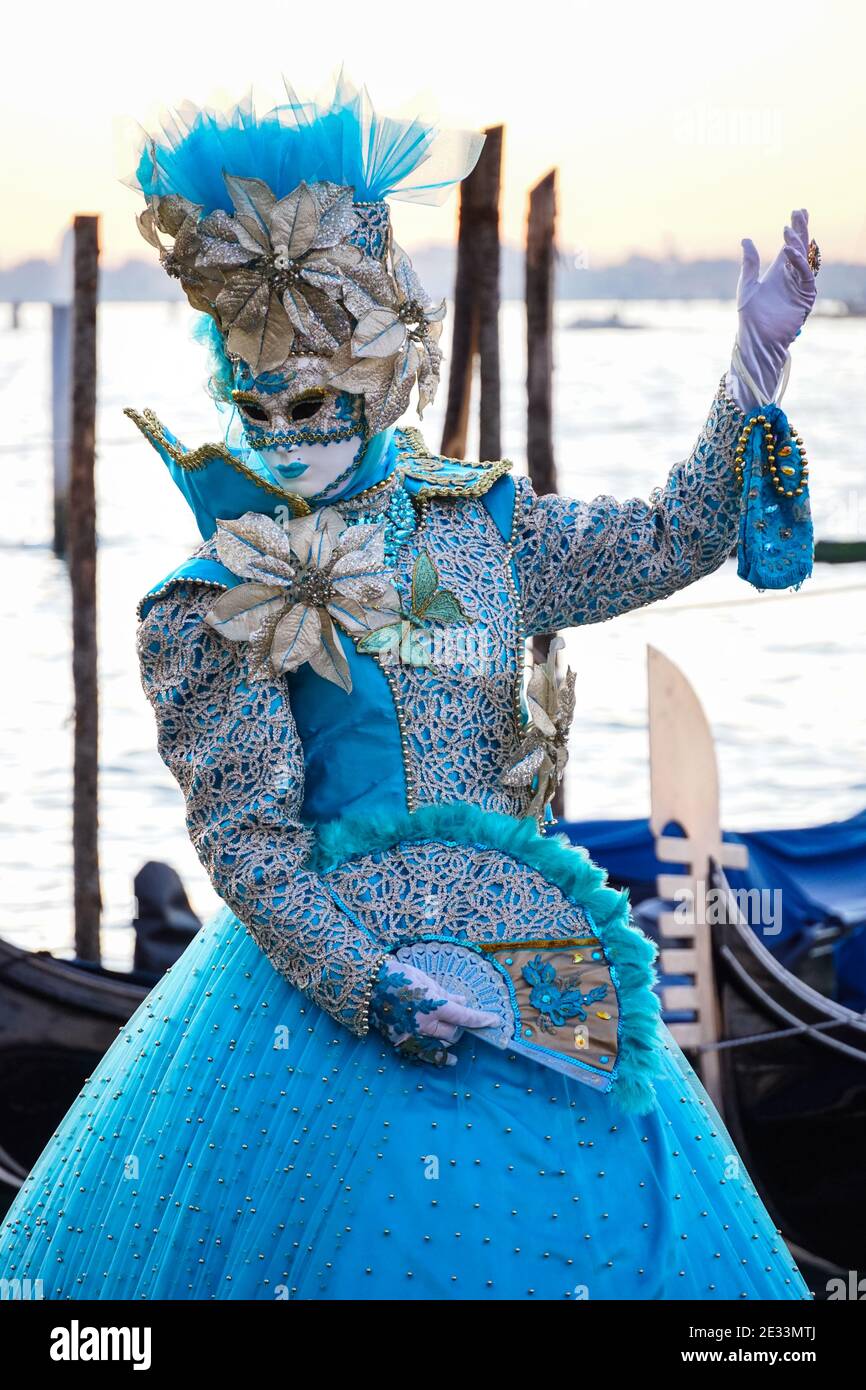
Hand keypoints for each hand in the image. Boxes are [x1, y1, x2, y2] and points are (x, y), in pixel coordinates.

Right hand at [369, 957, 498, 1066]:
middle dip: (460, 1027)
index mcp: (432, 1005)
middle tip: (460, 1019)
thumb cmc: (399, 977)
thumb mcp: (426, 981)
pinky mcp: (401, 1042)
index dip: (481, 1019)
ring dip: (450, 1038)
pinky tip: (449, 1060)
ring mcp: (412, 1035)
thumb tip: (462, 1002)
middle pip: (453, 1032)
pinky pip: (424, 1054)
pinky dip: (438, 1057)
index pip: (463, 1016)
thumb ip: (445, 995)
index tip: (495, 1021)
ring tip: (453, 1034)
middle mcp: (424, 1024)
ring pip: (441, 1044)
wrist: (369, 984)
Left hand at [732, 208, 816, 407]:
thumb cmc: (751, 317)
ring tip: (789, 231)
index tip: (797, 212)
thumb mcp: (747, 285)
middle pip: (800, 249)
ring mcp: (799, 287)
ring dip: (797, 245)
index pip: (790, 246)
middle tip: (800, 212)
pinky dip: (799, 264)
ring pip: (804, 260)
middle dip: (801, 230)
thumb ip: (750, 263)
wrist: (757, 340)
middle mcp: (791, 277)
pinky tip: (790, 252)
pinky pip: (805, 277)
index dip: (794, 230)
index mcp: (778, 273)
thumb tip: (746, 239)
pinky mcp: (805, 298)